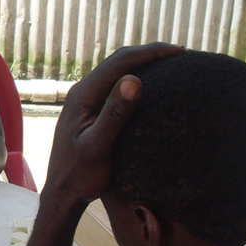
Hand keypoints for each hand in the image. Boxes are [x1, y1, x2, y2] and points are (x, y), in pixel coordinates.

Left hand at [42, 43, 184, 207]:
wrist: (62, 193)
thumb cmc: (79, 174)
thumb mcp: (98, 146)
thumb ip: (114, 114)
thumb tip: (134, 80)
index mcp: (83, 95)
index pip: (120, 62)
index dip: (151, 52)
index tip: (180, 52)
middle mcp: (82, 92)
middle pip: (119, 62)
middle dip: (150, 54)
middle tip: (183, 55)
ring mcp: (86, 102)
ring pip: (118, 73)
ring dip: (144, 66)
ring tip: (173, 67)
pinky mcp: (91, 112)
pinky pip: (116, 88)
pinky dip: (137, 82)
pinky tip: (154, 90)